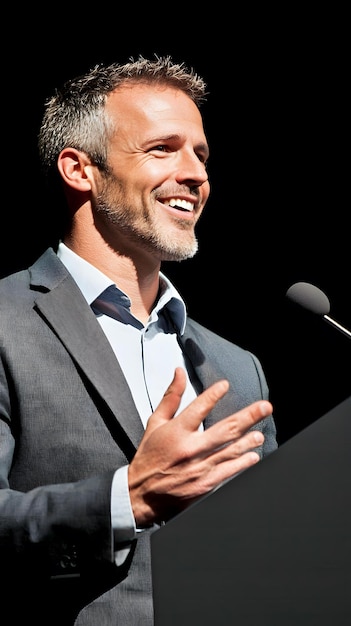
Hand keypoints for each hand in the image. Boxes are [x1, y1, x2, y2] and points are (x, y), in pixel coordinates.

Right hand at [128, 367, 272, 525]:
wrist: (141, 494)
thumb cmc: (149, 456)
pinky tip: (253, 456)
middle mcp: (190, 448)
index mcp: (176, 431)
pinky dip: (242, 463)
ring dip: (249, 441)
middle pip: (225, 429)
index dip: (213, 395)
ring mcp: (199, 468)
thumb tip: (180, 372)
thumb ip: (171, 396)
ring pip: (231, 450)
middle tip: (265, 407)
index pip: (199, 408)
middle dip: (248, 416)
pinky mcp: (204, 484)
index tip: (225, 385)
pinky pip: (228, 471)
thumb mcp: (155, 422)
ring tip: (260, 434)